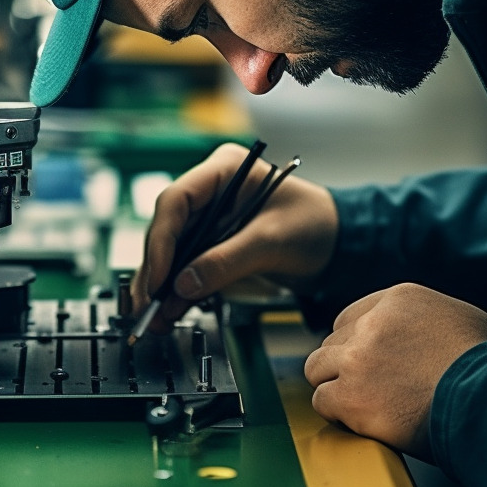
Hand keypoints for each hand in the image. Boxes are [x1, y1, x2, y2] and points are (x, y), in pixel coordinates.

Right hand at [130, 142, 337, 329]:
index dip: (162, 240)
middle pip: (167, 228)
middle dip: (156, 269)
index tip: (159, 277)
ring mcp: (209, 219)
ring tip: (154, 318)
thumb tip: (183, 285)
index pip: (176, 200)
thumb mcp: (272, 240)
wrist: (338, 242)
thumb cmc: (315, 224)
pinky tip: (168, 313)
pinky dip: (177, 291)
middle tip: (148, 305)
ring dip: (161, 286)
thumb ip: (227, 260)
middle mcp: (209, 191)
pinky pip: (187, 267)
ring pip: (172, 251)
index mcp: (223, 169)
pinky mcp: (213, 244)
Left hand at [303, 283, 486, 458]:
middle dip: (344, 365)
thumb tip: (436, 333)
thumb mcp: (466, 319)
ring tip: (358, 403)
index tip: (364, 360)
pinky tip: (358, 420)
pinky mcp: (351, 396)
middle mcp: (371, 324)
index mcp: (399, 300)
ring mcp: (357, 359)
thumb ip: (434, 319)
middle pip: (333, 342)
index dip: (356, 342)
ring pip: (318, 369)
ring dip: (334, 386)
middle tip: (364, 386)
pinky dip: (336, 414)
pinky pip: (322, 401)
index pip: (352, 316)